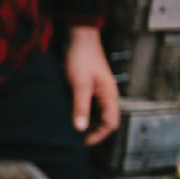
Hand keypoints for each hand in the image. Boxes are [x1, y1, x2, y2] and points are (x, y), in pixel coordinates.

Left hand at [65, 26, 119, 145]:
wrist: (78, 37)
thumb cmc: (81, 58)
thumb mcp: (79, 84)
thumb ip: (80, 106)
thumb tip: (80, 129)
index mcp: (110, 96)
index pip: (111, 123)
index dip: (98, 135)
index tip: (82, 142)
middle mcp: (106, 95)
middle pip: (104, 121)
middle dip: (92, 131)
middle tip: (74, 138)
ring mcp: (98, 91)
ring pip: (96, 114)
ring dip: (86, 122)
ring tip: (70, 129)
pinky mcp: (89, 87)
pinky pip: (88, 105)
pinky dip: (81, 113)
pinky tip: (68, 115)